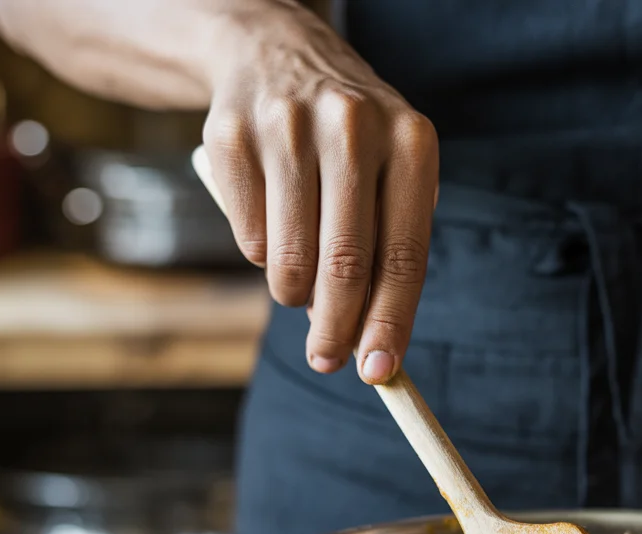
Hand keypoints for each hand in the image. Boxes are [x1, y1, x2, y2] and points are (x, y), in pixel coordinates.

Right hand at [202, 3, 437, 381]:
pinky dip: (262, 256)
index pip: (404, 254)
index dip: (391, 322)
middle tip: (327, 361)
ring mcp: (287, 128)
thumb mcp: (390, 172)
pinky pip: (249, 239)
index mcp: (410, 140)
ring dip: (294, 296)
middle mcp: (352, 127)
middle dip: (336, 330)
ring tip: (301, 285)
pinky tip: (273, 225)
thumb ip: (388, 248)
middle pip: (346, 265)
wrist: (274, 53)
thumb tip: (369, 339)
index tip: (379, 371)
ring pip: (289, 260)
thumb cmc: (350, 139)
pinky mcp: (230, 139)